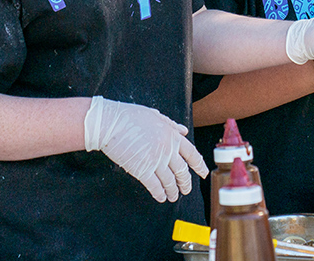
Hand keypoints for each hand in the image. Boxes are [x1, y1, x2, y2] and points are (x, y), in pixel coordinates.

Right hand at [83, 96, 207, 201]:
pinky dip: (159, 194)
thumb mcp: (154, 116)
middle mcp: (167, 149)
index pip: (192, 153)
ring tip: (173, 196)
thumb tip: (183, 131)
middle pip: (182, 171)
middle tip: (185, 189)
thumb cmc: (129, 116)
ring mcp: (155, 160)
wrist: (110, 123)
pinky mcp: (142, 170)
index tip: (204, 173)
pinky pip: (155, 186)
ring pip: (170, 181)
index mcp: (172, 135)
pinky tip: (161, 197)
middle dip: (185, 183)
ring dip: (172, 191)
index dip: (199, 165)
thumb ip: (171, 124)